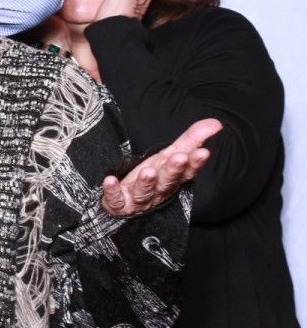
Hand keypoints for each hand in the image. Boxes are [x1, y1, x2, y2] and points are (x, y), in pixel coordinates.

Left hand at [102, 117, 218, 216]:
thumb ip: (191, 139)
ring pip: (144, 192)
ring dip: (146, 182)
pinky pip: (116, 200)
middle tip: (180, 158)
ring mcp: (138, 198)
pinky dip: (113, 191)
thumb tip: (217, 123)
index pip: (187, 171)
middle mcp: (158, 190)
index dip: (195, 163)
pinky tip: (110, 180)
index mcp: (172, 178)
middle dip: (173, 170)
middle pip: (167, 181)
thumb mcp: (170, 155)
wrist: (126, 203)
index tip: (203, 152)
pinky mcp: (118, 204)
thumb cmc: (152, 175)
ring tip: (148, 171)